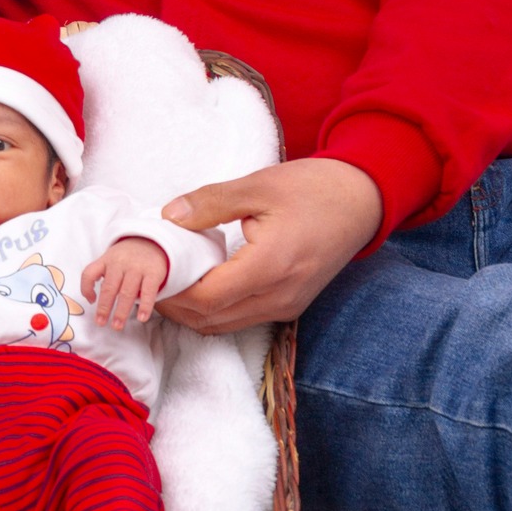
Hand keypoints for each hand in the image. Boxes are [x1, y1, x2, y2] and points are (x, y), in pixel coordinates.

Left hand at [81, 235, 168, 329]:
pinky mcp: (153, 273)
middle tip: (101, 323)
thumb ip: (98, 275)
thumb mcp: (110, 259)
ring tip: (117, 326)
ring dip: (122, 311)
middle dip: (104, 307)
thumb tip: (91, 299)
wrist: (153, 241)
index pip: (90, 273)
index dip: (86, 288)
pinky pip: (148, 291)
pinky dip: (145, 306)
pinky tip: (142, 318)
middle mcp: (120, 263)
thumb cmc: (126, 257)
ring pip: (127, 292)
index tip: (90, 302)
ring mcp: (137, 268)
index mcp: (106, 260)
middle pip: (109, 287)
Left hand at [156, 157, 382, 334]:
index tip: (150, 272)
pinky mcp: (291, 306)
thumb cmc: (312, 188)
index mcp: (272, 266)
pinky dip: (215, 310)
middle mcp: (280, 296)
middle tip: (149, 280)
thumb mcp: (258, 185)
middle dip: (175, 305)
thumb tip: (167, 217)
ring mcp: (287, 306)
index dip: (173, 291)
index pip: (208, 297)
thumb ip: (210, 203)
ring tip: (169, 283)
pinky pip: (242, 318)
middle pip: (212, 319)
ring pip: (225, 325)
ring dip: (193, 311)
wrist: (362, 201)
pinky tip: (200, 284)